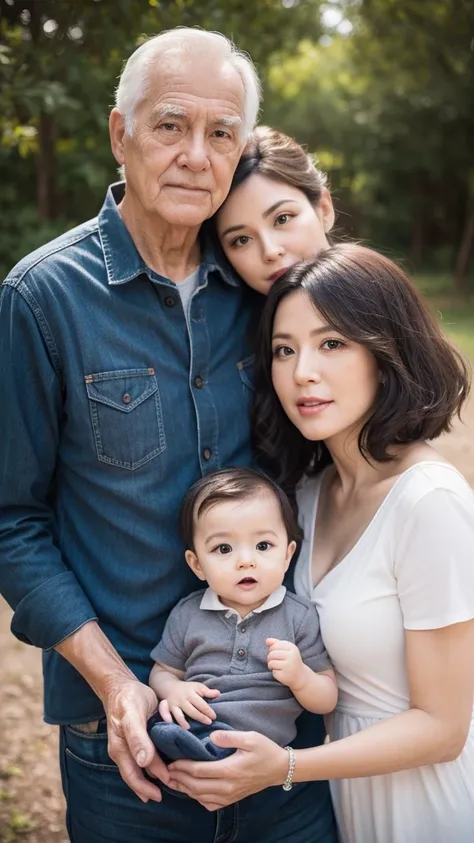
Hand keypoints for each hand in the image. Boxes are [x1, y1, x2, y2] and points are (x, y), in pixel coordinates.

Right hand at [104, 677, 169, 802]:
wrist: (123, 685)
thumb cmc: (127, 698)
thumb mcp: (132, 714)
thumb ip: (137, 737)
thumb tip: (143, 763)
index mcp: (120, 749)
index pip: (132, 776)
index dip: (145, 788)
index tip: (160, 795)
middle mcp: (125, 751)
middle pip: (139, 775)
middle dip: (154, 785)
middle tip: (173, 789)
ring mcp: (133, 746)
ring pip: (146, 767)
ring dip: (158, 774)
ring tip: (174, 781)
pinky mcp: (141, 739)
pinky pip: (150, 755)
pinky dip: (159, 762)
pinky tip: (169, 764)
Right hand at [158, 681, 220, 728]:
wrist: (171, 687)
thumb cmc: (188, 689)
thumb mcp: (198, 687)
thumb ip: (207, 692)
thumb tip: (218, 694)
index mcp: (190, 692)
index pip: (200, 703)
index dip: (207, 710)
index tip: (214, 717)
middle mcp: (182, 699)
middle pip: (191, 710)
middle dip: (200, 717)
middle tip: (209, 723)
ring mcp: (174, 704)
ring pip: (179, 715)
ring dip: (183, 722)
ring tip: (190, 728)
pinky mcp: (168, 709)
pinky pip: (167, 715)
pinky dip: (169, 720)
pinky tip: (175, 727)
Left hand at [168, 730, 287, 809]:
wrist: (279, 769)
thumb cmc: (265, 750)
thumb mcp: (250, 737)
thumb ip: (229, 736)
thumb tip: (211, 736)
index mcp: (230, 770)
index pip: (199, 771)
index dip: (182, 768)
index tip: (171, 762)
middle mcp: (228, 787)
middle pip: (196, 787)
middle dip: (179, 780)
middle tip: (166, 772)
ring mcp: (230, 795)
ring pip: (201, 797)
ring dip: (185, 790)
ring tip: (173, 782)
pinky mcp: (232, 799)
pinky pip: (211, 804)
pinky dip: (198, 799)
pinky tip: (192, 792)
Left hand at [266, 637, 305, 689]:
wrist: (300, 676)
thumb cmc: (291, 660)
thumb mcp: (286, 650)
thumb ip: (276, 643)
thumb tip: (267, 640)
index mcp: (292, 647)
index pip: (275, 645)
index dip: (272, 649)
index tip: (275, 653)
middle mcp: (292, 656)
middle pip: (272, 654)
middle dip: (269, 658)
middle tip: (274, 661)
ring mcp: (289, 666)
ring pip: (271, 663)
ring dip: (270, 665)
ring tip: (276, 666)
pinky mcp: (285, 675)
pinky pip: (273, 672)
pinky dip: (274, 672)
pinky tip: (280, 672)